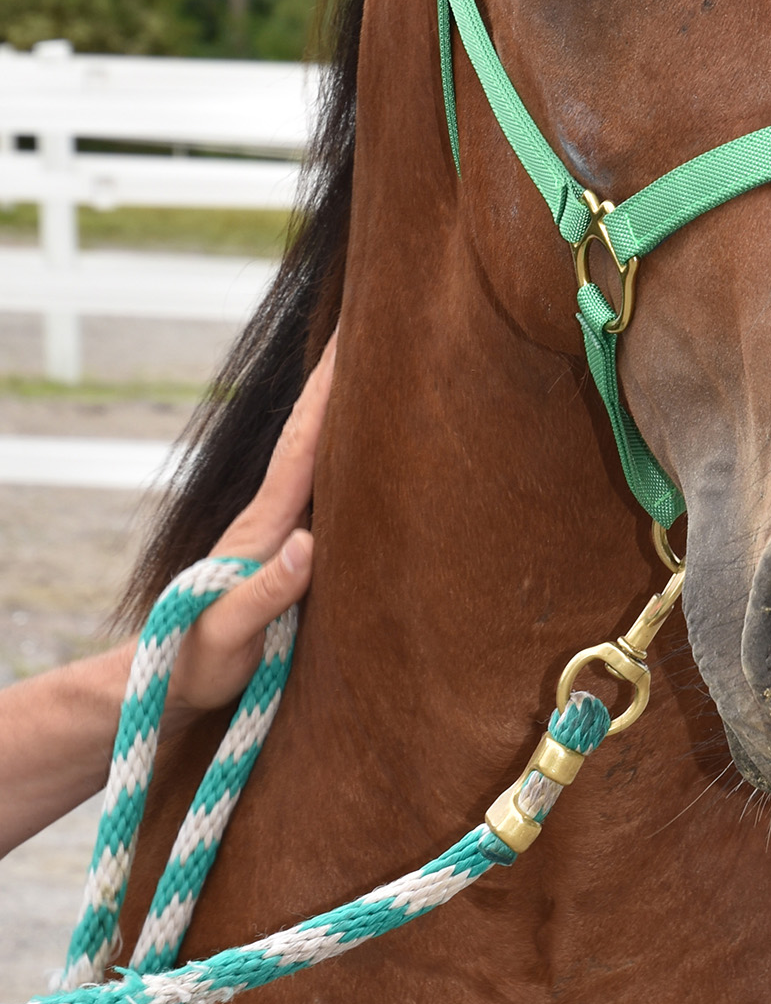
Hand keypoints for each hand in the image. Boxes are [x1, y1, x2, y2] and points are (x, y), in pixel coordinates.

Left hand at [164, 331, 335, 726]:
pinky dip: (340, 443)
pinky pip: (320, 480)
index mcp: (266, 526)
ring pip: (316, 451)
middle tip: (369, 322)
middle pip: (311, 430)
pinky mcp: (286, 544)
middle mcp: (275, 514)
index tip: (352, 340)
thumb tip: (307, 545)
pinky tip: (358, 436)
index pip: (303, 446)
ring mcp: (280, 526)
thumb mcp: (229, 637)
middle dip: (338, 376)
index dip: (328, 393)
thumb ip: (265, 595)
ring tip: (370, 361)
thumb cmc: (199, 662)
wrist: (168, 680)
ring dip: (340, 403)